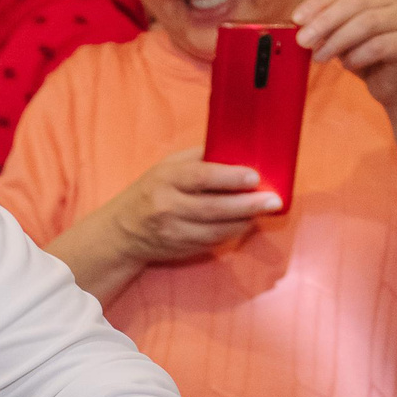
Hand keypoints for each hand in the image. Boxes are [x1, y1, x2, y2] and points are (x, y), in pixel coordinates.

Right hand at [111, 147, 282, 264]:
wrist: (123, 231)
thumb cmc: (151, 190)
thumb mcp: (167, 166)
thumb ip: (199, 158)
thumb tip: (237, 148)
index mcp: (166, 180)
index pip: (201, 178)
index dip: (230, 178)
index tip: (255, 177)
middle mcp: (168, 208)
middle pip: (214, 208)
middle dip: (247, 205)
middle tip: (273, 201)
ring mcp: (175, 232)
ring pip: (217, 229)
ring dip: (245, 221)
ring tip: (265, 211)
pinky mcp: (182, 249)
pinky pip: (213, 241)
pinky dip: (233, 232)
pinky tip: (246, 222)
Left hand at [293, 0, 396, 105]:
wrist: (395, 81)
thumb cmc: (367, 53)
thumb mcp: (341, 33)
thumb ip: (327, 25)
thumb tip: (302, 26)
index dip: (319, 1)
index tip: (297, 18)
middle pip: (356, 1)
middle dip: (325, 21)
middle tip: (303, 40)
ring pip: (366, 23)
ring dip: (337, 41)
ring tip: (320, 57)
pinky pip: (378, 47)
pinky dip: (356, 56)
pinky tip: (346, 65)